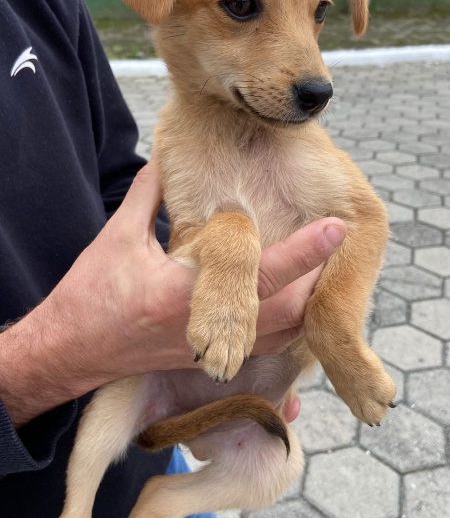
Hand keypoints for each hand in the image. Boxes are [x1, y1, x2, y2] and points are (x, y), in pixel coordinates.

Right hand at [0, 161, 345, 424]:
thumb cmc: (89, 295)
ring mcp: (209, 349)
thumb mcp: (117, 237)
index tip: (335, 227)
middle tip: (339, 247)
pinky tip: (296, 306)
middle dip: (319, 283)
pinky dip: (287, 329)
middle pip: (286, 314)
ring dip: (307, 307)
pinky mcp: (207, 359)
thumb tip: (172, 159)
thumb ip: (149, 195)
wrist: (70, 350)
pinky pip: (263, 350)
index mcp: (183, 293)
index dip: (303, 250)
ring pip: (280, 338)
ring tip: (325, 274)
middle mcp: (204, 327)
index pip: (259, 272)